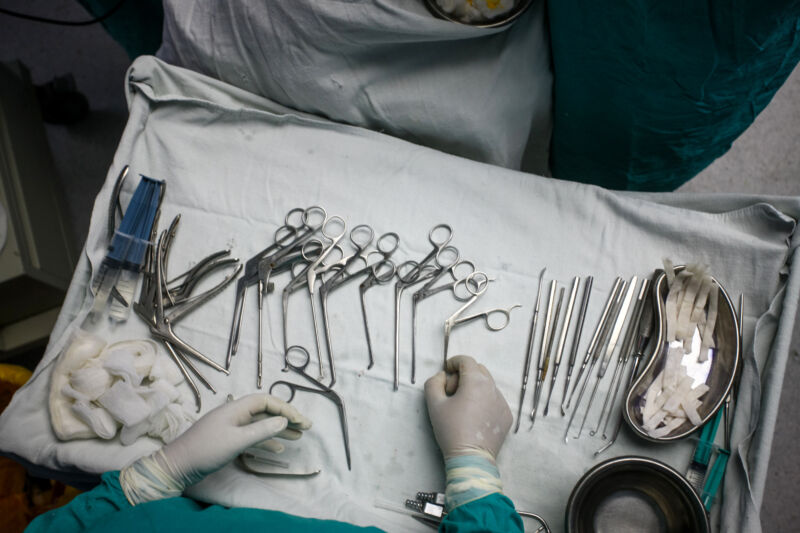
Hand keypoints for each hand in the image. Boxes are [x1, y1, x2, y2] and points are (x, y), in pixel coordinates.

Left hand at [121, 394, 310, 503]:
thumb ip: (262, 430)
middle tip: (306, 427)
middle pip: (266, 411)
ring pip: (261, 425)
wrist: (178, 466)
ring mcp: (231, 427)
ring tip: (298, 437)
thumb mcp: (237, 440)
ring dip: (280, 430)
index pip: (266, 401)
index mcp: (236, 408)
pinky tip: (279, 449)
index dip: (285, 408)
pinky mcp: (228, 440)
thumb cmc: (206, 450)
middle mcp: (235, 414)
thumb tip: (284, 420)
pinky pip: (253, 437)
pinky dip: (267, 441)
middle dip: (286, 418)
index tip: (300, 420)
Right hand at [424, 355, 511, 460]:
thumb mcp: (434, 404)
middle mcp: (493, 387)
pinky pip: (495, 400)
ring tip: (463, 407)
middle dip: (464, 375)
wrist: (471, 458)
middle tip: (452, 392)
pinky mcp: (507, 416)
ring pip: (488, 385)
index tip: (447, 371)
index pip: (466, 360)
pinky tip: (475, 418)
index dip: (454, 362)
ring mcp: (502, 402)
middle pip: (479, 370)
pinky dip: (485, 402)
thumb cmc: (451, 429)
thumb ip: (433, 382)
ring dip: (475, 388)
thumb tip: (442, 376)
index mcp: (476, 381)